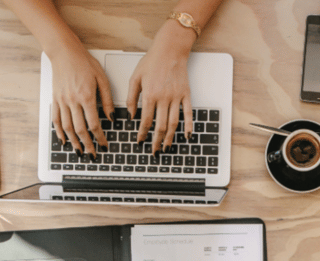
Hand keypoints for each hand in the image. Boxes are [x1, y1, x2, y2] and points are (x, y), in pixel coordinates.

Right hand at [50, 44, 114, 157]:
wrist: (64, 53)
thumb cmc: (84, 63)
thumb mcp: (102, 79)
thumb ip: (107, 100)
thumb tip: (112, 117)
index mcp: (87, 97)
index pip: (94, 124)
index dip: (99, 137)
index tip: (104, 145)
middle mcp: (73, 101)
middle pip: (80, 130)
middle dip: (87, 144)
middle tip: (92, 154)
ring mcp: (62, 101)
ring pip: (67, 127)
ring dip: (74, 142)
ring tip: (80, 151)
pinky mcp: (55, 99)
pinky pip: (56, 119)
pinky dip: (59, 132)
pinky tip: (64, 140)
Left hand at [128, 20, 195, 155]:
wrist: (170, 50)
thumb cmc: (152, 62)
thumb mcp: (135, 78)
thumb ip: (131, 98)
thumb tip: (131, 115)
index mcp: (150, 95)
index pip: (146, 120)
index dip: (142, 133)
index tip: (140, 141)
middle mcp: (164, 98)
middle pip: (160, 126)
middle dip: (156, 141)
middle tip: (154, 151)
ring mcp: (177, 97)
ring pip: (174, 123)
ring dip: (170, 138)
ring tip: (166, 147)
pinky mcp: (186, 95)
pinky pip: (188, 114)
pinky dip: (189, 126)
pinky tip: (186, 136)